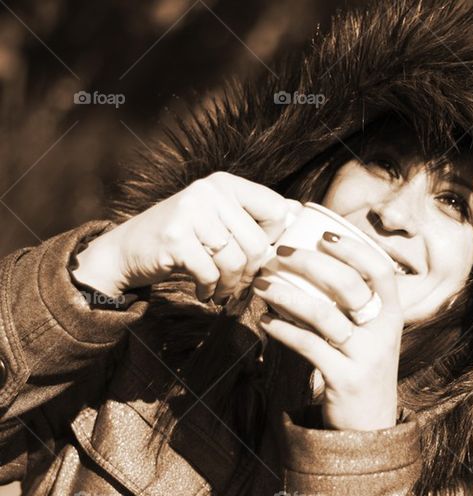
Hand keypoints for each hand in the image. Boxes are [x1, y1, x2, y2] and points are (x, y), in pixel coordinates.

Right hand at [72, 172, 302, 302]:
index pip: (276, 211)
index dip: (273, 240)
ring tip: (222, 291)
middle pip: (258, 243)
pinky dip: (211, 290)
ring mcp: (190, 212)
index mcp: (226, 183)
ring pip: (237, 261)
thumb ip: (254, 216)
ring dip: (232, 286)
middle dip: (252, 273)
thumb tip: (300, 211)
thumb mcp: (219, 220)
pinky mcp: (175, 238)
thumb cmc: (184, 240)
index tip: (256, 253)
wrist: (128, 251)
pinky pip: (211, 273)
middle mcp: (209, 191)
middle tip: (239, 284)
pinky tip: (204, 291)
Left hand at [252, 233, 402, 430]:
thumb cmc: (362, 370)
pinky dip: (283, 330)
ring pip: (324, 315)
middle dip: (311, 263)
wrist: (371, 426)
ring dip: (287, 294)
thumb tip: (309, 266)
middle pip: (349, 286)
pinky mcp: (344, 379)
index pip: (380, 271)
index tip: (324, 233)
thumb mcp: (370, 337)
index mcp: (392, 316)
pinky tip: (265, 321)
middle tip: (279, 253)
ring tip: (261, 284)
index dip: (353, 248)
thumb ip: (350, 307)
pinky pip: (308, 346)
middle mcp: (383, 333)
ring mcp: (365, 356)